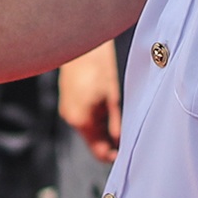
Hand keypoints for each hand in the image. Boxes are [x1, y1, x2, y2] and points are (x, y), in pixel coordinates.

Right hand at [59, 40, 121, 161]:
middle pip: (94, 141)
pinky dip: (95, 115)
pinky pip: (83, 115)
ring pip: (89, 128)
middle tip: (129, 131)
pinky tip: (106, 101)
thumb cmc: (99, 66)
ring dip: (103, 126)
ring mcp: (67, 109)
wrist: (79, 41)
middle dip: (110, 140)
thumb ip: (117, 124)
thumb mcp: (114, 97)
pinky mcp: (67, 100)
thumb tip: (122, 143)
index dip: (114, 155)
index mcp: (83, 120)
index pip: (99, 152)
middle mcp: (71, 118)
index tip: (128, 152)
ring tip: (119, 111)